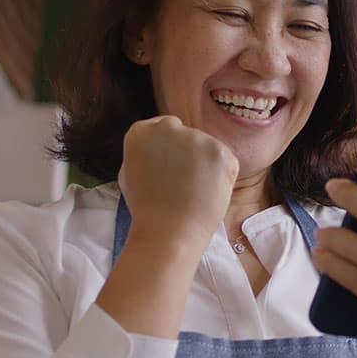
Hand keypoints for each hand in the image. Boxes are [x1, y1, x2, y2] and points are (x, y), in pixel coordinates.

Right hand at [117, 115, 238, 252]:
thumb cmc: (147, 208)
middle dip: (188, 155)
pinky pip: (225, 161)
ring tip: (192, 192)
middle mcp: (169, 127)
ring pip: (206, 148)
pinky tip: (207, 192)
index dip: (169, 151)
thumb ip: (146, 151)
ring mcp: (197, 137)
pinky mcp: (221, 151)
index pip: (164, 128)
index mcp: (142, 130)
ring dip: (205, 165)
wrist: (168, 230)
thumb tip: (160, 144)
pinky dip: (222, 176)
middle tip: (182, 184)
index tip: (168, 169)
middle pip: (187, 136)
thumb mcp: (131, 171)